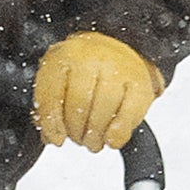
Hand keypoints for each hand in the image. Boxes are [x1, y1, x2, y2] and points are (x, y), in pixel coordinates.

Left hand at [33, 31, 161, 153]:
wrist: (118, 47)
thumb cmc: (83, 71)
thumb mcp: (59, 79)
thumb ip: (49, 108)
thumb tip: (52, 137)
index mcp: (65, 55)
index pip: (52, 93)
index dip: (52, 121)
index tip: (57, 139)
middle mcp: (92, 57)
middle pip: (79, 103)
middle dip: (76, 131)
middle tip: (78, 139)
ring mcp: (119, 67)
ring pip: (104, 108)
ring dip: (95, 135)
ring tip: (92, 142)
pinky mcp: (140, 82)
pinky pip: (129, 113)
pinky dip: (118, 132)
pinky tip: (110, 139)